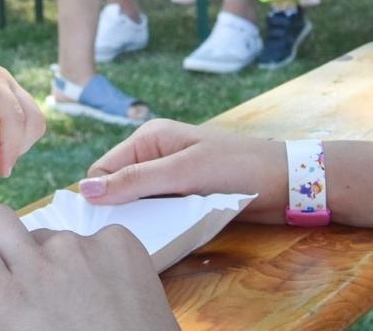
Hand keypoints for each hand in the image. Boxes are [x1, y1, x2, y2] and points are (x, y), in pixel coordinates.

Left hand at [0, 55, 44, 177]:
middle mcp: (4, 84)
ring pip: (30, 123)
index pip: (15, 117)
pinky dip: (8, 142)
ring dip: (16, 145)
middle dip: (19, 145)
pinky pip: (16, 127)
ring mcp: (4, 93)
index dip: (11, 147)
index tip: (0, 172)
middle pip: (33, 118)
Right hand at [0, 205, 177, 330]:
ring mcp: (81, 247)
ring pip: (52, 235)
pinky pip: (95, 237)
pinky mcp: (118, 241)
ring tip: (82, 297)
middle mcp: (39, 266)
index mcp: (8, 301)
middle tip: (18, 266)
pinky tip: (110, 291)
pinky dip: (99, 259)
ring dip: (58, 258)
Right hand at [78, 119, 288, 223]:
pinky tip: (166, 231)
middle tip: (130, 233)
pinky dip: (158, 220)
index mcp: (149, 138)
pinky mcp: (185, 194)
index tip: (107, 224)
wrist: (286, 182)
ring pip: (137, 200)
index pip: (103, 170)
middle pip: (118, 186)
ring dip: (141, 216)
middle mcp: (156, 154)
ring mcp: (171, 175)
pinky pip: (158, 209)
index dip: (102, 196)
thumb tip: (86, 190)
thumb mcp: (183, 172)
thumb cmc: (236, 167)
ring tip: (152, 231)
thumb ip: (136, 180)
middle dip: (120, 208)